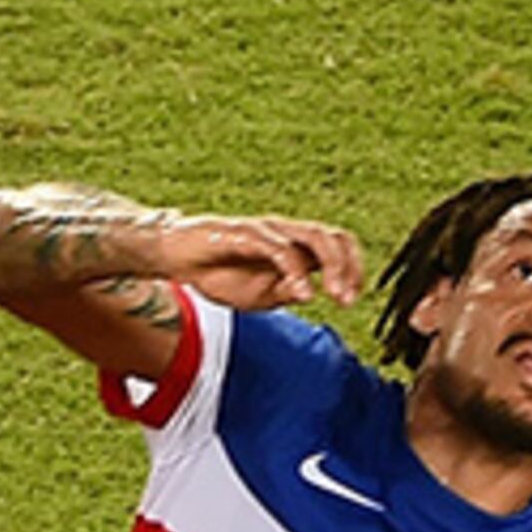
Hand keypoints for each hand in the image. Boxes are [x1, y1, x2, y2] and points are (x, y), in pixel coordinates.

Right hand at [161, 214, 365, 313]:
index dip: (354, 269)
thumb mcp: (258, 296)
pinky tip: (302, 293)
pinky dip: (296, 271)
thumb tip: (311, 293)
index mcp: (294, 247)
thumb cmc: (218, 273)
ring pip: (314, 237)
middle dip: (349, 269)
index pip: (338, 246)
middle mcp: (286, 233)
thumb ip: (285, 292)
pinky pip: (279, 248)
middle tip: (347, 301)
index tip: (352, 299)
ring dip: (332, 267)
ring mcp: (267, 230)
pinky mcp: (245, 232)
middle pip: (333, 238)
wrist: (176, 258)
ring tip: (334, 296)